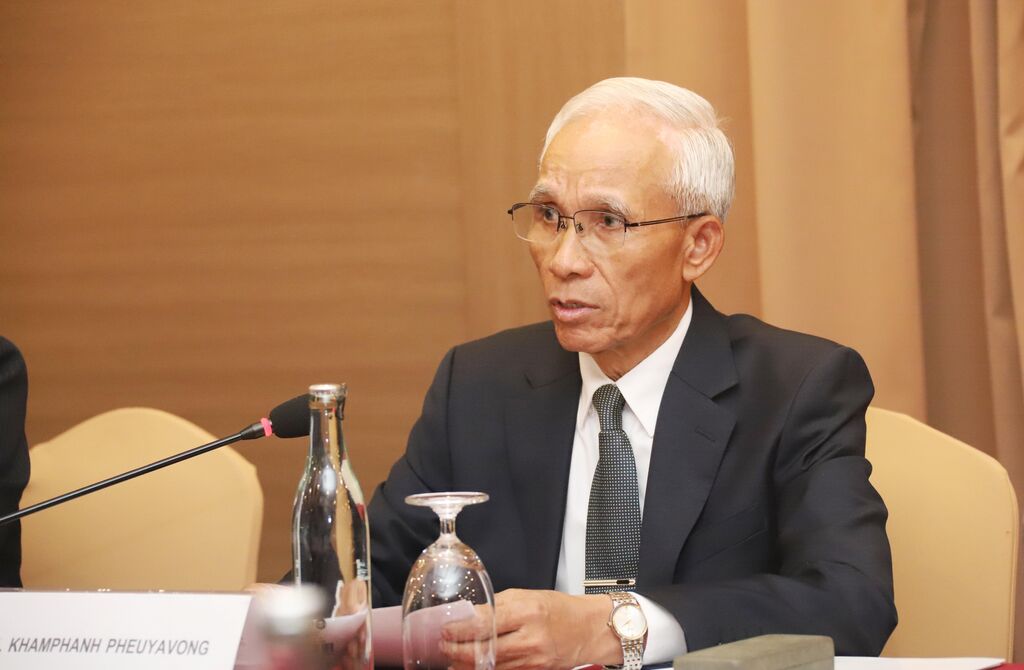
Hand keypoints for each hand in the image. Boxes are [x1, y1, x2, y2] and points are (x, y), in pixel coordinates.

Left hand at [442, 589, 619, 669]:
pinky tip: (472, 668)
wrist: (588, 630)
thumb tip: (469, 613)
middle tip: (441, 646)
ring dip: (465, 665)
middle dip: (455, 650)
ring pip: (490, 667)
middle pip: (483, 650)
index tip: (444, 629)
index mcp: (526, 612)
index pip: (483, 623)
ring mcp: (532, 660)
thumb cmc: (560, 610)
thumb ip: (498, 605)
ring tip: (450, 660)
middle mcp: (529, 638)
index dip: (458, 629)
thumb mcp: (527, 596)